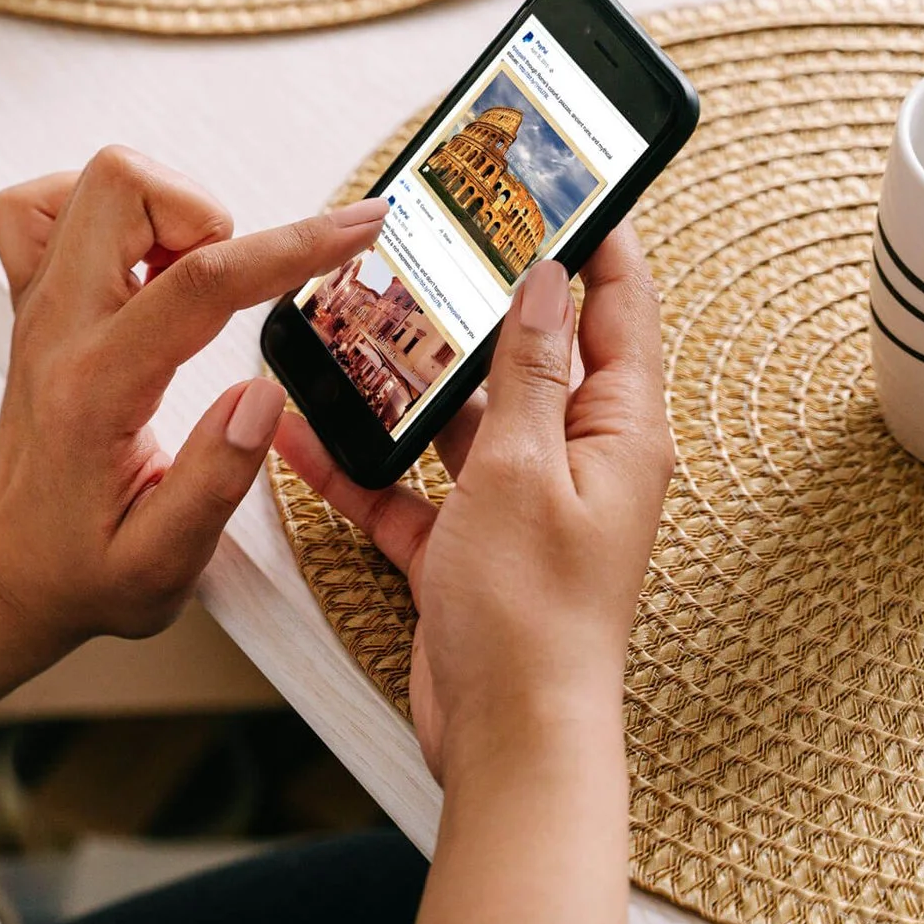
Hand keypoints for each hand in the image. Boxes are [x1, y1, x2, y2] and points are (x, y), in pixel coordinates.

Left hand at [0, 148, 386, 653]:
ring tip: (193, 284)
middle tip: (236, 285)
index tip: (362, 225)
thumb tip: (264, 394)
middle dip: (208, 211)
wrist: (7, 570)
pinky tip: (143, 267)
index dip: (293, 246)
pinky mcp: (30, 300)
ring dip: (165, 209)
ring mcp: (35, 306)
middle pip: (121, 185)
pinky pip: (45, 205)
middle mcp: (55, 328)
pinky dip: (107, 211)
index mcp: (96, 388)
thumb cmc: (83, 572)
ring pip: (90, 181)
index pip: (200, 283)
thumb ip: (216, 479)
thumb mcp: (162, 564)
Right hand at [275, 223, 673, 780]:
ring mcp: (520, 504)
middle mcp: (578, 461)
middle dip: (474, 303)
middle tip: (427, 241)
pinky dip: (360, 466)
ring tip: (348, 328)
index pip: (619, 307)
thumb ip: (532, 371)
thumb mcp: (525, 470)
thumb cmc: (534, 618)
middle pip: (531, 355)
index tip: (559, 182)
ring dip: (404, 383)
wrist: (507, 742)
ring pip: (459, 418)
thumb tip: (548, 280)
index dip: (597, 238)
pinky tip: (303, 436)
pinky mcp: (466, 547)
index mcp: (619, 431)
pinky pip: (409, 487)